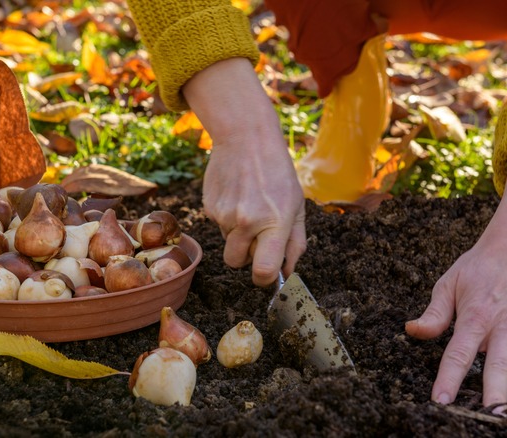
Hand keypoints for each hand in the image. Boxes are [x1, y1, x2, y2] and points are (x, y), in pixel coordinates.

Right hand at [183, 58, 306, 285]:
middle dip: (246, 257)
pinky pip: (219, 226)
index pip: (263, 271)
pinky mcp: (210, 207)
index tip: (267, 273)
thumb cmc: (277, 172)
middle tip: (258, 235)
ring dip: (238, 234)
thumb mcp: (297, 205)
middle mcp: (247, 222)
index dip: (264, 278)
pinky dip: (228, 217)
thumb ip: (295, 243)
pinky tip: (237, 194)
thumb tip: (287, 273)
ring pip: (228, 243)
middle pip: (237, 263)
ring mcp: (225, 215)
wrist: (245, 137)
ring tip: (249, 205)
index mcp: (275, 222)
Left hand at [406, 155, 506, 410]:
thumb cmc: (480, 267)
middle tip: (492, 417)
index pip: (458, 354)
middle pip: (499, 368)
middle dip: (497, 395)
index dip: (448, 379)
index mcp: (476, 318)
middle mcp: (504, 329)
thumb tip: (411, 330)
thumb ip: (434, 313)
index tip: (441, 401)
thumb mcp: (449, 284)